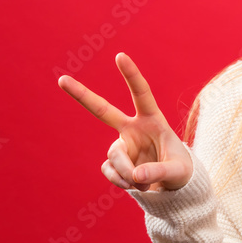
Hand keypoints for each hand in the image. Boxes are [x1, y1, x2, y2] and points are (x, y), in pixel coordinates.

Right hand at [57, 52, 192, 190]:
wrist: (173, 186)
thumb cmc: (180, 170)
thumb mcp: (177, 171)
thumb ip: (159, 171)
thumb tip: (136, 176)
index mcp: (152, 120)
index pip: (141, 94)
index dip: (131, 75)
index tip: (120, 56)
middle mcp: (132, 129)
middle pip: (103, 110)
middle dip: (82, 95)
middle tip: (61, 79)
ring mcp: (121, 145)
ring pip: (114, 157)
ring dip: (127, 172)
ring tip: (143, 182)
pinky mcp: (114, 163)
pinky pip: (110, 171)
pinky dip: (121, 181)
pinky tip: (135, 184)